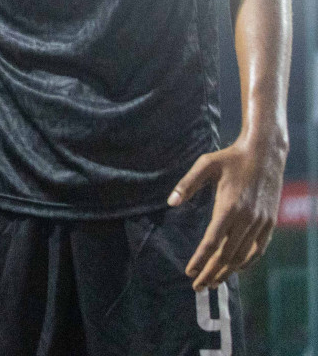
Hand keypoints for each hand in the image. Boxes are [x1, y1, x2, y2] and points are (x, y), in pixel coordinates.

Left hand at [170, 131, 285, 289]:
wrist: (265, 153)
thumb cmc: (230, 158)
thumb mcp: (205, 165)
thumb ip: (187, 184)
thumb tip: (171, 202)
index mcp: (229, 206)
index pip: (212, 242)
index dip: (200, 260)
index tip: (189, 272)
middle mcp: (247, 218)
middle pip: (227, 254)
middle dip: (211, 272)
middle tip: (198, 286)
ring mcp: (261, 222)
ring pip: (243, 255)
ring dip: (228, 271)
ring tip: (213, 282)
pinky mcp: (270, 222)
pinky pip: (258, 249)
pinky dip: (247, 262)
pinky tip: (235, 269)